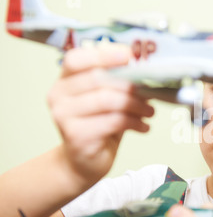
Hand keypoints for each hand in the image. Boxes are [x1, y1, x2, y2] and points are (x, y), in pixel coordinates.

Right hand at [47, 44, 154, 185]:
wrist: (84, 162)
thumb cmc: (99, 126)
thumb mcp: (108, 101)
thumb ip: (119, 84)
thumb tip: (148, 69)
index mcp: (65, 80)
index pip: (77, 59)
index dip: (103, 54)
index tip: (129, 56)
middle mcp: (58, 96)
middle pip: (97, 78)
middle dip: (130, 85)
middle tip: (150, 93)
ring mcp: (64, 116)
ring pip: (108, 100)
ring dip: (136, 105)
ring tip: (150, 112)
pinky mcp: (76, 135)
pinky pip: (113, 121)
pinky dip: (135, 122)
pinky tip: (144, 127)